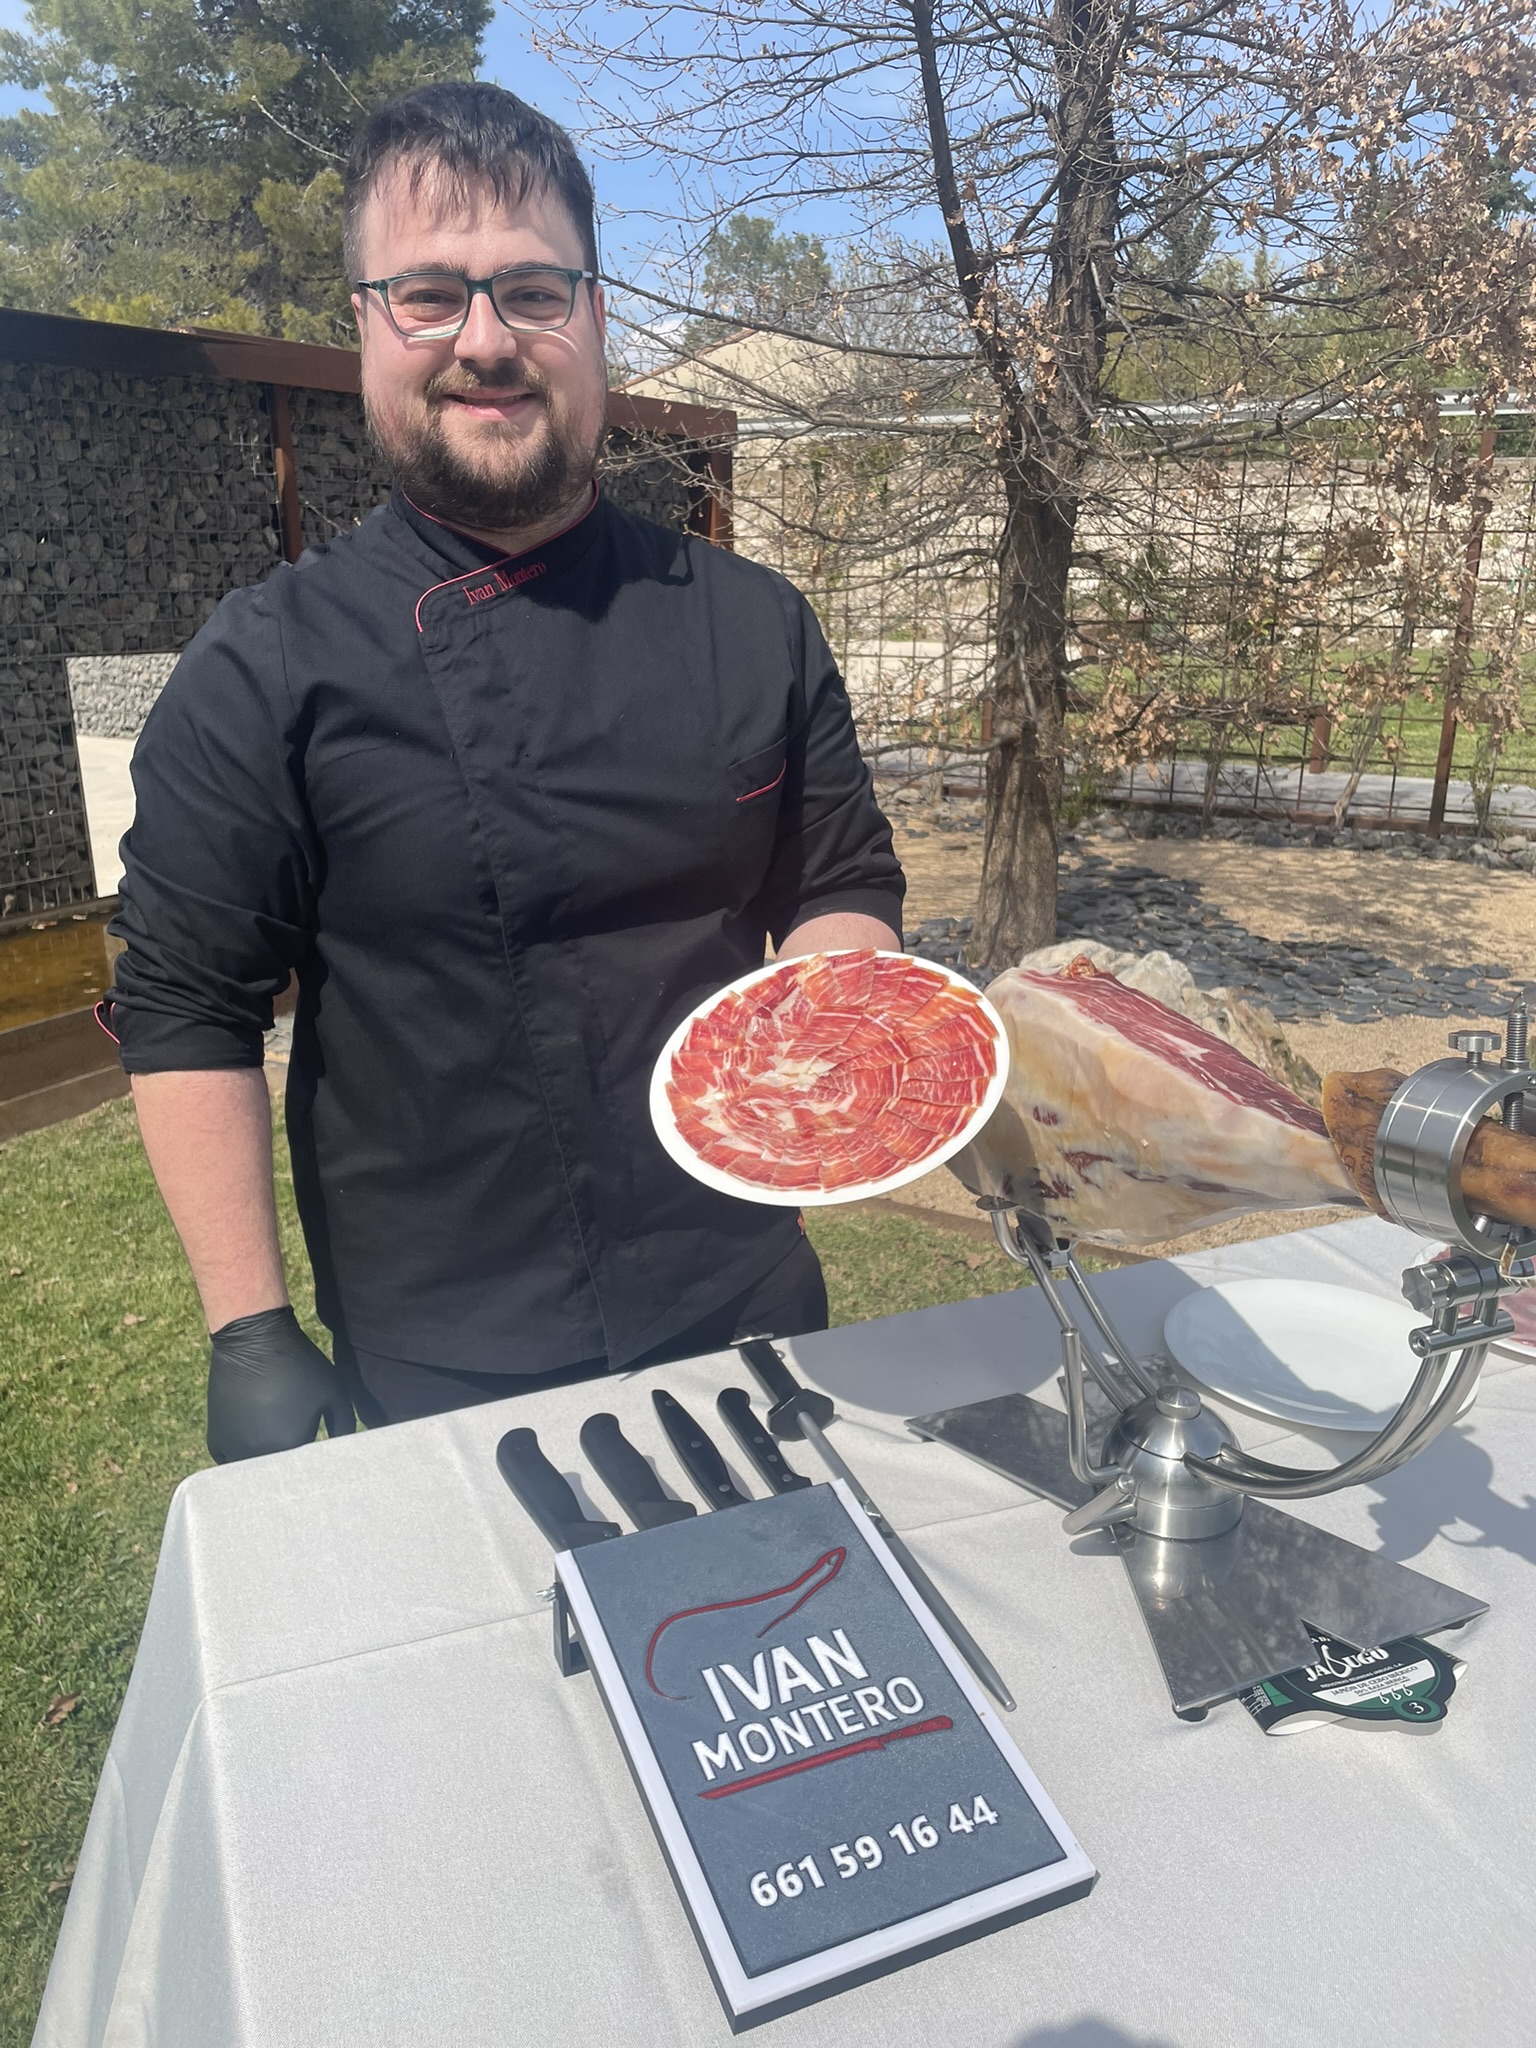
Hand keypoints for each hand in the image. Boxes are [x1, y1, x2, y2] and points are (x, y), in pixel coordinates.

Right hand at [206, 1306, 356, 1462]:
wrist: (253, 1341)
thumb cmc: (298, 1365)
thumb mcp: (334, 1392)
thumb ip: (344, 1425)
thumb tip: (343, 1450)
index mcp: (291, 1447)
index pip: (306, 1472)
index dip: (314, 1467)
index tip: (318, 1458)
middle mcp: (259, 1456)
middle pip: (278, 1475)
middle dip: (290, 1469)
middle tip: (297, 1453)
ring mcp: (233, 1450)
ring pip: (253, 1470)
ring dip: (264, 1464)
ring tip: (275, 1448)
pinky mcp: (216, 1439)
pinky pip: (230, 1460)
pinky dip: (241, 1456)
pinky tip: (252, 1443)